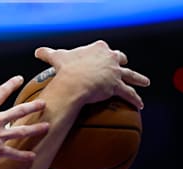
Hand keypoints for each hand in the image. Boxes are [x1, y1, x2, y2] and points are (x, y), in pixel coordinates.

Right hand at [0, 76, 50, 167]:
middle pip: (19, 111)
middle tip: (43, 103)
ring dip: (36, 129)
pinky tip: (32, 156)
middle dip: (33, 106)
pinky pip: (14, 153)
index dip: (11, 84)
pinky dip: (23, 156)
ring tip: (47, 126)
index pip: (2, 92)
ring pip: (22, 131)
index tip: (19, 79)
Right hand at [36, 40, 150, 108]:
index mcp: (98, 48)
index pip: (103, 48)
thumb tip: (37, 52)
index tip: (104, 55)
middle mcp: (110, 58)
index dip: (104, 53)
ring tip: (145, 82)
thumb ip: (48, 54)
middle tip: (124, 64)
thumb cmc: (65, 69)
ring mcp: (115, 72)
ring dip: (139, 79)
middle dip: (122, 62)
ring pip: (131, 75)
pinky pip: (129, 94)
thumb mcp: (56, 58)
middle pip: (119, 59)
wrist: (73, 81)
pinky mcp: (116, 86)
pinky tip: (141, 105)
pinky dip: (135, 99)